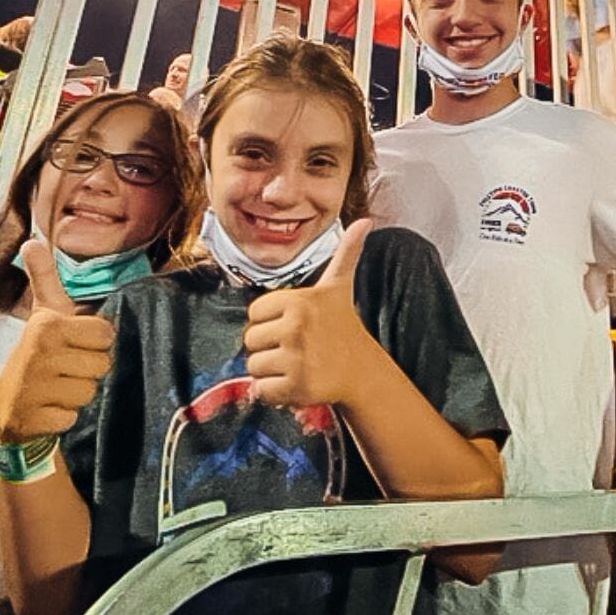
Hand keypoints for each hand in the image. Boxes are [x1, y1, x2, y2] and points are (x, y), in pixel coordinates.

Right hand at [0, 240, 115, 442]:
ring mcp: (34, 388)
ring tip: (56, 388)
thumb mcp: (43, 314)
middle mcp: (41, 353)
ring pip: (89, 392)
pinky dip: (64, 418)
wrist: (7, 406)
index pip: (106, 334)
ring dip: (77, 395)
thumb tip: (32, 241)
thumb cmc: (38, 353)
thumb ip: (45, 278)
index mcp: (49, 325)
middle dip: (88, 370)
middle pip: (102, 365)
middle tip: (64, 369)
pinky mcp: (33, 419)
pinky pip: (72, 418)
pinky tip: (48, 409)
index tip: (74, 345)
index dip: (95, 343)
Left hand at [242, 220, 375, 406]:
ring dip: (269, 371)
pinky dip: (273, 393)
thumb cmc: (343, 326)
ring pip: (254, 367)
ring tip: (295, 364)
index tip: (291, 325)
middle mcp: (295, 327)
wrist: (362, 370)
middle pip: (250, 340)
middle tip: (294, 348)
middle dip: (268, 347)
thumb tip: (365, 221)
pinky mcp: (296, 386)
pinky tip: (294, 382)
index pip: (253, 314)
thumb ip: (346, 252)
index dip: (268, 322)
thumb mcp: (339, 286)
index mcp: (297, 301)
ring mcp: (296, 358)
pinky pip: (262, 391)